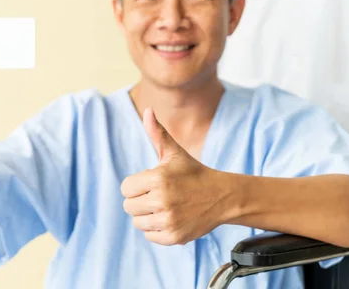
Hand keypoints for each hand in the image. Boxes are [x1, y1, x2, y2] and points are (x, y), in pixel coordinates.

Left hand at [120, 108, 230, 245]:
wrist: (222, 196)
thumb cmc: (193, 172)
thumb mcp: (175, 152)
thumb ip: (157, 133)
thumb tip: (147, 110)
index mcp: (158, 178)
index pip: (125, 188)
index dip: (136, 184)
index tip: (151, 182)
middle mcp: (162, 201)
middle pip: (129, 206)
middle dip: (140, 200)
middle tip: (159, 194)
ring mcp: (169, 220)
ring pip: (137, 222)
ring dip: (147, 215)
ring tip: (165, 206)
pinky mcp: (174, 237)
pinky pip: (149, 235)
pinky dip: (157, 229)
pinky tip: (171, 217)